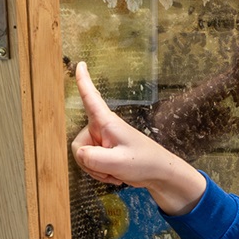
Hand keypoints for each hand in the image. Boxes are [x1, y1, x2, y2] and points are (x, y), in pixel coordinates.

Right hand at [70, 62, 203, 215]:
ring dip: (96, 169)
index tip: (81, 64)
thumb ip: (94, 159)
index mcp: (107, 122)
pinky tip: (114, 173)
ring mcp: (103, 140)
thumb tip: (80, 154)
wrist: (159, 174)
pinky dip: (100, 172)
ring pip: (83, 156)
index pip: (91, 98)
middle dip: (89, 162)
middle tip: (110, 169)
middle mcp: (102, 128)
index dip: (84, 81)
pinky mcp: (105, 151)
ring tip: (115, 171)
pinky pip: (90, 163)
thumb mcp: (118, 163)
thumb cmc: (144, 162)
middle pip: (78, 144)